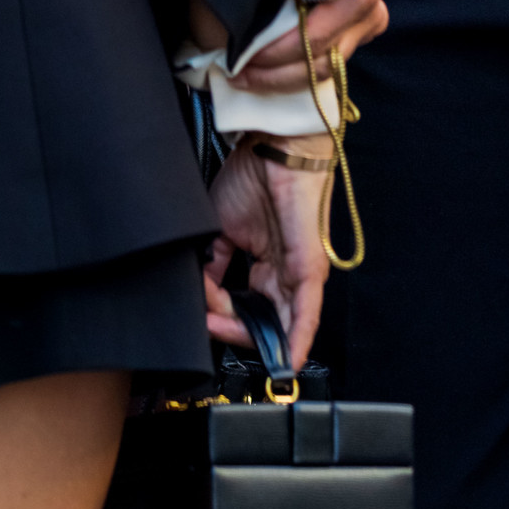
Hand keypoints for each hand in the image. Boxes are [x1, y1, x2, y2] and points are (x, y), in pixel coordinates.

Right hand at [204, 134, 333, 365]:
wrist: (273, 148)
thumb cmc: (252, 178)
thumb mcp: (220, 229)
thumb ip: (211, 266)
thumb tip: (200, 294)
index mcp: (266, 266)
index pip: (244, 307)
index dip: (220, 316)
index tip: (198, 316)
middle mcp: (285, 275)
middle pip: (262, 322)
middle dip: (234, 331)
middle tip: (206, 327)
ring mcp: (300, 275)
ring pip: (285, 325)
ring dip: (259, 341)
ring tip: (231, 343)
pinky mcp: (310, 269)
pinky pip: (307, 314)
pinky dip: (297, 340)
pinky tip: (288, 360)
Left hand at [236, 0, 396, 93]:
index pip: (331, 30)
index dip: (294, 46)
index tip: (254, 55)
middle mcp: (367, 12)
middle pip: (324, 56)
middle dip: (278, 68)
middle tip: (236, 68)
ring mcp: (358, 29)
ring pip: (322, 70)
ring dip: (280, 77)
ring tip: (240, 73)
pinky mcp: (346, 38)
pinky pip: (320, 69)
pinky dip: (288, 76)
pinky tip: (257, 73)